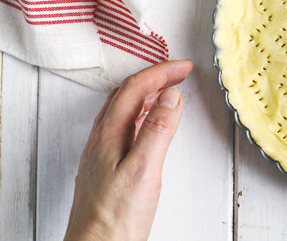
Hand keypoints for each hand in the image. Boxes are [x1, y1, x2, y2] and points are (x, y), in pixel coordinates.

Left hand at [64, 60, 192, 240]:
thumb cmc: (115, 218)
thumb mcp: (144, 169)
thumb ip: (157, 130)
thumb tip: (171, 95)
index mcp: (109, 134)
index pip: (135, 89)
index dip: (161, 72)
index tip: (184, 67)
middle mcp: (101, 139)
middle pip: (126, 94)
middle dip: (154, 77)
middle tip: (179, 72)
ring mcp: (102, 153)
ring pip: (123, 110)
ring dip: (147, 94)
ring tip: (168, 91)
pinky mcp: (107, 166)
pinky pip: (123, 126)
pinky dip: (141, 114)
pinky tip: (150, 125)